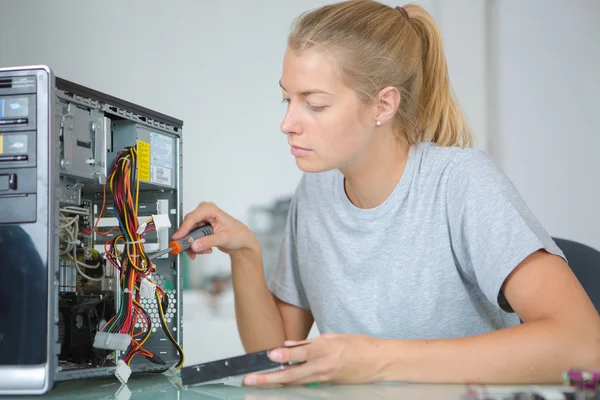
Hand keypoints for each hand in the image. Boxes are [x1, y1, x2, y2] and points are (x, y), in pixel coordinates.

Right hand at [172, 202, 258, 258]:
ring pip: (189, 234)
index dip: (184, 228)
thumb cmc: (238, 234)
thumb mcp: (224, 238)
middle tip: (190, 250)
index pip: (192, 217)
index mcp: (210, 210)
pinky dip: (197, 246)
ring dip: (194, 245)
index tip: (178, 238)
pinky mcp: (201, 230)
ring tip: (205, 251)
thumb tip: (194, 245)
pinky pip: (192, 238)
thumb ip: (208, 241)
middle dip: (189, 240)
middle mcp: (204, 213)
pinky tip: (206, 249)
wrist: (242, 241)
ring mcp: (202, 222)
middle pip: (188, 226)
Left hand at [243, 333, 383, 385]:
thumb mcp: (333, 336)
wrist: (380, 362)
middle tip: (251, 380)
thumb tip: (287, 346)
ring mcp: (325, 379)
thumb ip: (308, 343)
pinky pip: (306, 384)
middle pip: (292, 375)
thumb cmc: (359, 345)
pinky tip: (279, 382)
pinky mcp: (327, 386)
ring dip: (276, 383)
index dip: (282, 356)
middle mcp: (323, 367)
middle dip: (269, 378)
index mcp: (326, 350)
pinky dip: (291, 383)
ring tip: (259, 383)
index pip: (299, 354)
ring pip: (296, 383)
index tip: (268, 355)